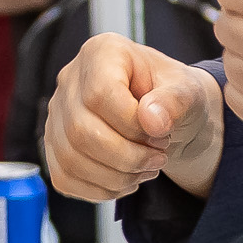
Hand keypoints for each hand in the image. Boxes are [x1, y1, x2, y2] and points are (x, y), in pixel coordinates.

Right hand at [42, 32, 222, 202]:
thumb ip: (175, 100)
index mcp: (101, 53)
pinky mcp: (54, 145)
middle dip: (127, 157)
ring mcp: (57, 114)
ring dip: (117, 176)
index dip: (132, 124)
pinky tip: (126, 179)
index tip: (161, 133)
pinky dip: (101, 189)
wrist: (163, 113)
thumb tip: (151, 120)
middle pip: (81, 131)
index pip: (100, 94)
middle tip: (158, 158)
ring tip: (146, 168)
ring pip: (71, 159)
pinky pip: (65, 178)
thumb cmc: (172, 95)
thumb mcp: (187, 90)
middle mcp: (70, 80)